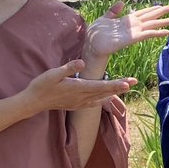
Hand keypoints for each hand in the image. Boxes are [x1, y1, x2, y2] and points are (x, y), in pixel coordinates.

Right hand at [19, 61, 135, 115]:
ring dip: (114, 92)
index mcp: (79, 88)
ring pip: (101, 98)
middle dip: (121, 87)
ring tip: (126, 88)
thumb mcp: (53, 73)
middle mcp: (82, 97)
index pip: (102, 86)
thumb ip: (68, 68)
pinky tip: (106, 98)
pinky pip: (93, 103)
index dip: (116, 85)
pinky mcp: (76, 105)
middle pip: (106, 92)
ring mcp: (80, 102)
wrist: (33, 102)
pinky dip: (102, 100)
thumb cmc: (42, 85)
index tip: (128, 83)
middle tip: (135, 82)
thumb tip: (81, 62)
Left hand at [84, 2, 168, 61]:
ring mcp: (134, 32)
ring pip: (151, 25)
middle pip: (150, 18)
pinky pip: (147, 34)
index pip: (143, 13)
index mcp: (127, 20)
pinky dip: (157, 33)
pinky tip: (166, 32)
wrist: (92, 44)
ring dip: (163, 23)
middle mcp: (133, 26)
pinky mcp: (132, 38)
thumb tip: (122, 2)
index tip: (162, 6)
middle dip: (162, 13)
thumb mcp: (105, 17)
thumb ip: (114, 11)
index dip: (152, 9)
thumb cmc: (97, 33)